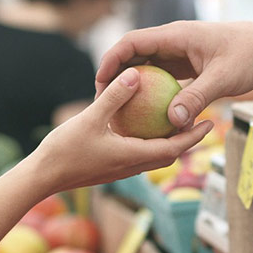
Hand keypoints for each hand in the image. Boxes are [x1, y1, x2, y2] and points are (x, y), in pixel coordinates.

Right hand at [33, 67, 212, 193]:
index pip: (174, 148)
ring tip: (177, 121)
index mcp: (133, 157)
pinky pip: (138, 154)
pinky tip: (142, 126)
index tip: (210, 123)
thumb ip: (114, 97)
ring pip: (154, 156)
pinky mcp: (111, 168)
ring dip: (169, 142)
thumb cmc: (64, 150)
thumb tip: (135, 74)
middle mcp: (132, 166)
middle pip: (169, 154)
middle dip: (187, 139)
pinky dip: (148, 142)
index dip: (194, 136)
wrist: (42, 177)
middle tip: (201, 120)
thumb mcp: (90, 118)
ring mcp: (121, 169)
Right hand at [96, 22, 252, 128]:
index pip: (133, 42)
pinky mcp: (187, 66)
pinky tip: (147, 116)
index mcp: (176, 36)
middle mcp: (174, 42)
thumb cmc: (249, 57)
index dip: (112, 60)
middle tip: (103, 102)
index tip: (100, 82)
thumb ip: (197, 98)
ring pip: (147, 67)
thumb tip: (172, 121)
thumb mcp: (223, 79)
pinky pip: (162, 78)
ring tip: (119, 111)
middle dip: (116, 76)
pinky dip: (152, 94)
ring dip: (133, 86)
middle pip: (134, 55)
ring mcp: (180, 54)